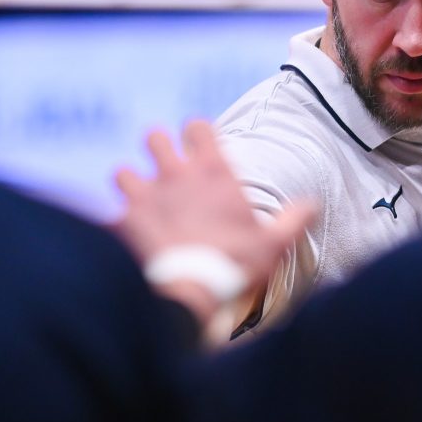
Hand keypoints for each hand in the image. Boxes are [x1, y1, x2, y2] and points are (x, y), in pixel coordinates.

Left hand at [114, 120, 315, 320]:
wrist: (190, 293)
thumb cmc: (235, 266)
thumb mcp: (274, 244)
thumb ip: (293, 219)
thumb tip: (312, 205)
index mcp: (213, 173)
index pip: (197, 127)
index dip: (197, 133)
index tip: (200, 147)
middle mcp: (176, 176)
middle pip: (155, 138)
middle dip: (158, 149)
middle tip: (167, 170)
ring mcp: (145, 196)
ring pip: (123, 171)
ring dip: (131, 184)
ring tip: (140, 201)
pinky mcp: (123, 222)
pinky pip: (108, 211)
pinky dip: (113, 219)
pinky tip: (120, 232)